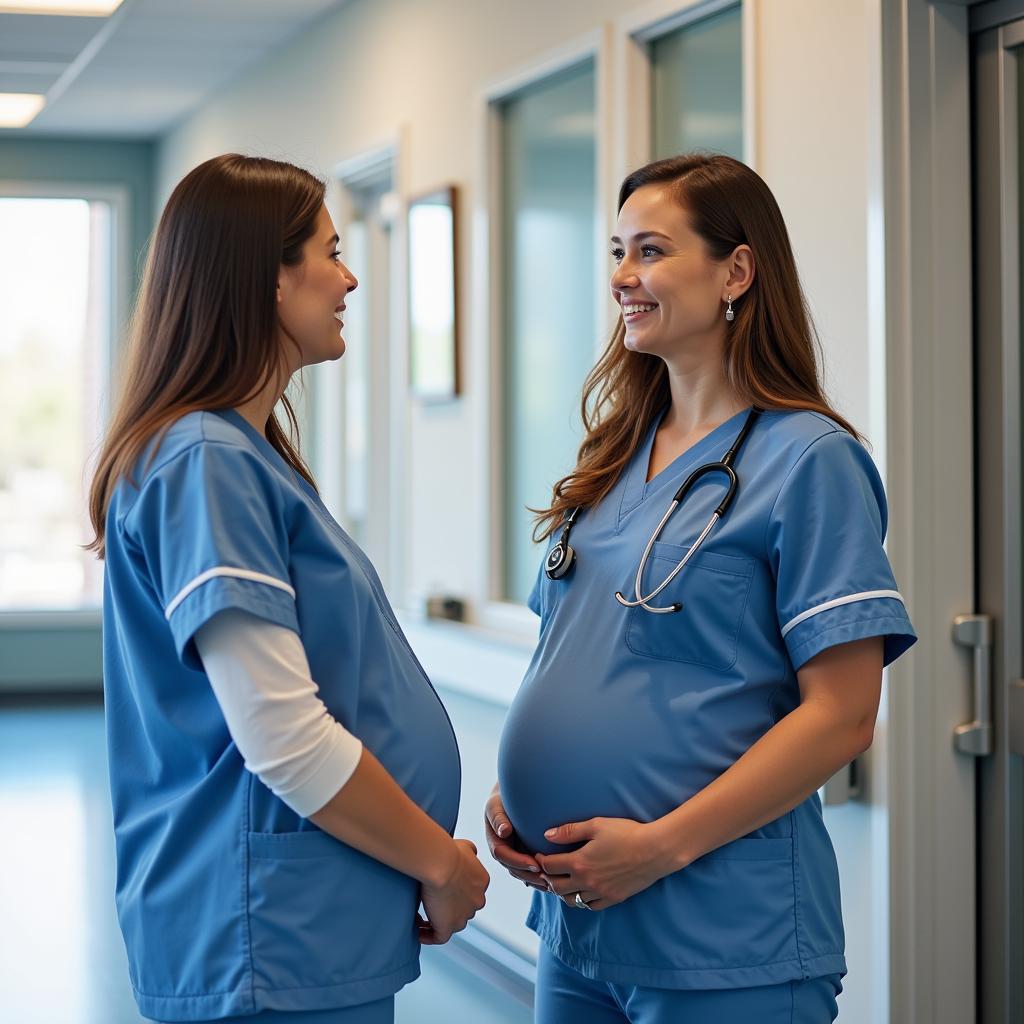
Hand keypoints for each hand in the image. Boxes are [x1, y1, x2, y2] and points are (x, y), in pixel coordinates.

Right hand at [418, 839, 488, 944]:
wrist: (441, 863)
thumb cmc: (449, 851)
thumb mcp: (465, 846)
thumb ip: (470, 851)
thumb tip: (472, 853)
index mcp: (481, 882)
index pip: (471, 892)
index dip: (458, 892)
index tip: (444, 890)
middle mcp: (477, 901)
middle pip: (464, 909)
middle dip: (450, 907)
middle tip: (432, 904)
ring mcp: (463, 916)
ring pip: (453, 924)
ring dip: (439, 921)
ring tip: (421, 918)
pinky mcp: (447, 926)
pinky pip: (439, 937)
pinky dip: (428, 936)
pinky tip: (417, 930)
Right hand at [484, 786, 545, 891]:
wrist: (513, 795)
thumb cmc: (503, 798)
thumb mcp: (496, 804)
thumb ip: (498, 817)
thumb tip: (503, 831)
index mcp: (494, 840)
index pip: (503, 855)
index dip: (518, 861)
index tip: (535, 864)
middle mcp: (503, 851)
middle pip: (513, 868)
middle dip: (529, 875)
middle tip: (547, 879)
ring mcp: (513, 855)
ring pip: (522, 873)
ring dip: (536, 880)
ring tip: (552, 883)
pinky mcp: (524, 855)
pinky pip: (531, 870)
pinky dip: (540, 876)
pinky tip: (554, 881)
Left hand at [536, 817, 667, 910]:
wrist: (655, 850)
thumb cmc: (626, 833)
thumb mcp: (596, 825)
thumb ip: (569, 831)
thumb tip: (547, 835)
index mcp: (579, 862)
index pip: (549, 866)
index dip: (540, 860)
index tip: (539, 854)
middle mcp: (586, 882)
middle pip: (556, 887)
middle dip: (548, 878)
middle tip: (548, 869)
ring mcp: (600, 893)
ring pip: (571, 900)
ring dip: (563, 891)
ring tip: (563, 880)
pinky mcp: (613, 899)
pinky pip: (590, 906)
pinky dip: (582, 900)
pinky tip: (583, 890)